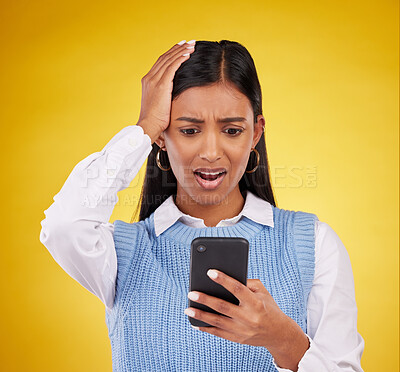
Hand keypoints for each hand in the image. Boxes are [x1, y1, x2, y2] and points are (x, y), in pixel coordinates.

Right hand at [137, 39, 195, 142]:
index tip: (180, 48)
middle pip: (165, 58)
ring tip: (192, 45)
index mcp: (148, 82)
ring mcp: (154, 81)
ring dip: (181, 51)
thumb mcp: (159, 105)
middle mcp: (149, 78)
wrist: (148, 126)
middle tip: (188, 42)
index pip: (160, 63)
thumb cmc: (154, 121)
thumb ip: (164, 96)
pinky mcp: (161, 85)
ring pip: (169, 60)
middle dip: (177, 49)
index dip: (171, 54)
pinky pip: (172, 67)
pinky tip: (188, 54)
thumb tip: (173, 97)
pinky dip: (180, 59)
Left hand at [184, 268, 309, 369]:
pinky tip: (196, 322)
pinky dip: (206, 328)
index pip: (237, 289)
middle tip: (191, 293)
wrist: (279, 334)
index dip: (223, 280)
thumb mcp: (263, 292)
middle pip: (223, 307)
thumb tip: (225, 279)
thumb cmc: (268, 307)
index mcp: (256, 303)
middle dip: (206, 300)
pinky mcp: (238, 339)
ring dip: (201, 315)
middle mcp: (249, 318)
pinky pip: (219, 333)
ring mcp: (242, 330)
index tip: (210, 272)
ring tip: (188, 309)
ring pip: (218, 322)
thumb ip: (246, 283)